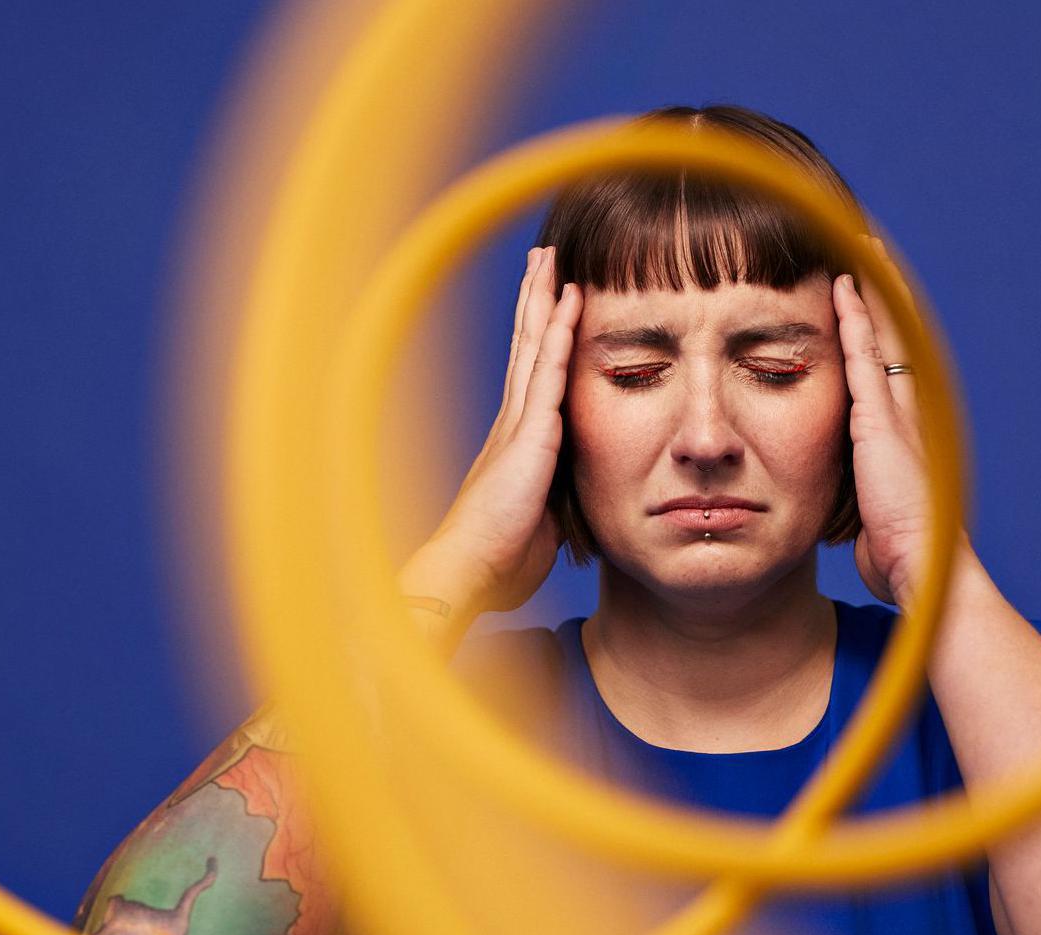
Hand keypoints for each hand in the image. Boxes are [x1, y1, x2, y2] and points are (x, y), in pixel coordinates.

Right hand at [401, 246, 582, 615]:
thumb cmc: (499, 559)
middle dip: (534, 300)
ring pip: (534, 345)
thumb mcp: (540, 523)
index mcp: (514, 442)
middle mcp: (512, 422)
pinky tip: (570, 299)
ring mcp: (518, 422)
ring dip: (544, 299)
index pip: (530, 376)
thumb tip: (567, 503)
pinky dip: (560, 332)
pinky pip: (549, 370)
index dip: (537, 336)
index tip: (546, 300)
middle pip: (526, 346)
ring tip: (550, 258)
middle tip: (541, 258)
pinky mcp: (529, 431)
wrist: (470, 569)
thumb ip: (554, 500)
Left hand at [833, 238, 958, 604]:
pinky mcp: (880, 419)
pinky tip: (844, 284)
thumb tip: (848, 515)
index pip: (890, 365)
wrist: (923, 566)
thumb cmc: (899, 554)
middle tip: (868, 247)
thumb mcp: (872, 516)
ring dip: (871, 288)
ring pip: (883, 334)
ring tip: (861, 244)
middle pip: (894, 336)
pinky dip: (855, 317)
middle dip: (881, 292)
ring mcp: (897, 412)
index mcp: (904, 433)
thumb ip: (862, 499)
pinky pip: (865, 354)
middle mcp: (907, 412)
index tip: (864, 291)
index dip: (877, 326)